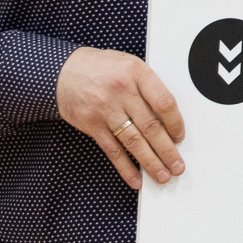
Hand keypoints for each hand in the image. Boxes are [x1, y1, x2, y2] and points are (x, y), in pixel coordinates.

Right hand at [56, 47, 186, 188]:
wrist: (62, 71)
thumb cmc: (101, 67)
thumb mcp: (129, 65)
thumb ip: (148, 86)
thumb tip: (170, 117)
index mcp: (137, 72)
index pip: (164, 102)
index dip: (176, 123)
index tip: (180, 137)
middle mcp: (122, 90)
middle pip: (150, 126)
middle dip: (167, 151)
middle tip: (177, 167)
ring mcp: (105, 108)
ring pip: (133, 141)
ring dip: (150, 162)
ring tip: (162, 176)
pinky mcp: (91, 124)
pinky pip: (112, 150)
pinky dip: (125, 167)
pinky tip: (135, 178)